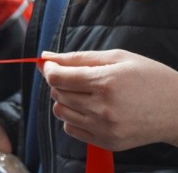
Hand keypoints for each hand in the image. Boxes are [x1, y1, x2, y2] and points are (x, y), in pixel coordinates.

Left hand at [42, 49, 177, 150]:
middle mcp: (103, 108)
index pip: (58, 78)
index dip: (49, 69)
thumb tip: (46, 56)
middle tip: (76, 78)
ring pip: (61, 112)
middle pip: (57, 94)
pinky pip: (71, 129)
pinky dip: (73, 118)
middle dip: (59, 83)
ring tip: (84, 94)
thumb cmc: (151, 78)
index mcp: (106, 83)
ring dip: (64, 100)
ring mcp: (105, 128)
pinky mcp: (107, 142)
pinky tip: (89, 109)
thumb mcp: (118, 58)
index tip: (52, 66)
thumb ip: (78, 58)